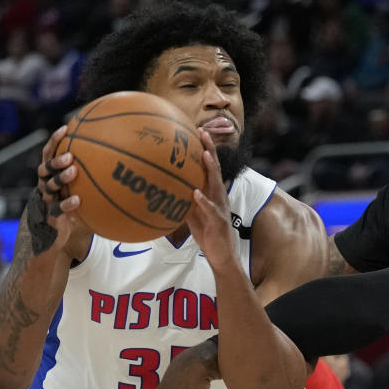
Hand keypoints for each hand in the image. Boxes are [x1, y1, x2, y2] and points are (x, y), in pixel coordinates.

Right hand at [33, 125, 80, 252]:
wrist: (53, 233)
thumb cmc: (70, 204)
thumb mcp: (79, 189)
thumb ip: (91, 175)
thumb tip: (116, 158)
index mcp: (49, 174)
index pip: (48, 154)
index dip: (54, 141)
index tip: (66, 129)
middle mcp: (45, 184)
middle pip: (46, 168)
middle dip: (57, 160)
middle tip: (70, 155)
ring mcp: (46, 199)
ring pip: (50, 186)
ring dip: (61, 177)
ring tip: (73, 171)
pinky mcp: (50, 215)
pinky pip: (57, 208)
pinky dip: (66, 204)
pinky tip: (78, 200)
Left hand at [186, 134, 239, 270]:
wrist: (222, 257)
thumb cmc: (208, 235)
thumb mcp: (193, 215)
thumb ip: (184, 200)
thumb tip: (166, 189)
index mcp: (213, 194)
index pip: (210, 168)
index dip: (205, 150)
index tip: (197, 132)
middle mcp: (219, 197)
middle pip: (215, 169)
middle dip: (210, 150)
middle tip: (202, 132)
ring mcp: (221, 208)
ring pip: (216, 185)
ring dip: (211, 169)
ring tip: (204, 154)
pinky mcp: (219, 221)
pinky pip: (211, 209)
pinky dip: (203, 201)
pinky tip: (196, 193)